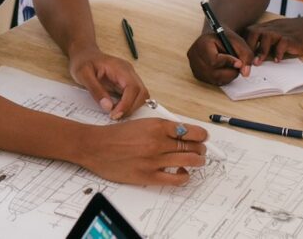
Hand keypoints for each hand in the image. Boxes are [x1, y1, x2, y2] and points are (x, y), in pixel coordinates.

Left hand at [69, 47, 148, 119]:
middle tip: (115, 117)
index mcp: (120, 68)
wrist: (84, 54)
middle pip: (142, 92)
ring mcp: (129, 77)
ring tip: (115, 114)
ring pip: (141, 96)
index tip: (115, 115)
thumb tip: (108, 107)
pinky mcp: (126, 83)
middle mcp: (128, 72)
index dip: (127, 104)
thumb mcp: (83, 75)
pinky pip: (134, 97)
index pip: (133, 87)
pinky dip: (129, 106)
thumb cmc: (83, 62)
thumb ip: (96, 90)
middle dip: (131, 108)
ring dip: (131, 108)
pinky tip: (117, 110)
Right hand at [79, 117, 207, 184]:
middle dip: (200, 148)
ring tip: (198, 161)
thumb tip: (179, 133)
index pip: (188, 130)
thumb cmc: (117, 134)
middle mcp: (158, 142)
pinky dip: (184, 176)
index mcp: (156, 125)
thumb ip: (160, 128)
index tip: (204, 136)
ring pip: (187, 161)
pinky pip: (174, 179)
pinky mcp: (148, 176)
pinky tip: (184, 173)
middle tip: (202, 149)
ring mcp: (154, 160)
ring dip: (197, 161)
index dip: (200, 134)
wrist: (97, 146)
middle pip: (190, 146)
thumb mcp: (141, 122)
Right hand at [187, 31, 253, 84]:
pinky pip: (212, 82)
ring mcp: (194, 66)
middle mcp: (194, 56)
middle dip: (230, 72)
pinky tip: (226, 70)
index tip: (239, 62)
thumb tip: (245, 73)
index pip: (214, 60)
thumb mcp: (238, 42)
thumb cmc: (227, 39)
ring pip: (214, 79)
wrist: (216, 38)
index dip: (228, 63)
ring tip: (233, 67)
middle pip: (214, 73)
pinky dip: (222, 79)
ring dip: (228, 76)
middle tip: (239, 66)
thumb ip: (246, 55)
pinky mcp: (197, 74)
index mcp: (202, 43)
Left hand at [243, 17, 302, 62]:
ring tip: (258, 63)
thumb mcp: (280, 34)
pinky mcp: (293, 38)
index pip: (250, 31)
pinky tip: (277, 60)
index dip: (243, 42)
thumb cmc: (298, 34)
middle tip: (246, 61)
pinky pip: (283, 43)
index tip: (239, 55)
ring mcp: (283, 32)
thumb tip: (255, 56)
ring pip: (266, 36)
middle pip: (254, 31)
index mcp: (269, 27)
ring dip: (260, 51)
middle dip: (248, 46)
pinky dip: (278, 52)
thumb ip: (269, 41)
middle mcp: (274, 28)